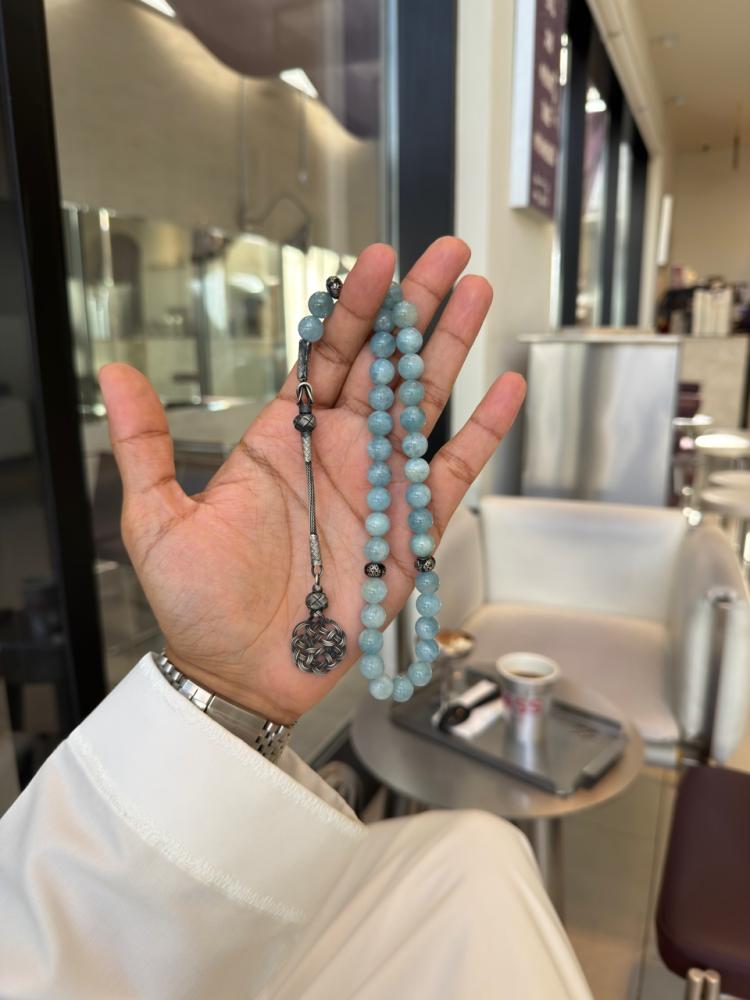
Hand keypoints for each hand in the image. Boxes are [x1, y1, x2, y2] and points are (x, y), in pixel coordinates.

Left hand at [99, 237, 524, 723]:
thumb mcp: (157, 520)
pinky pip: (450, 473)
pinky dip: (481, 433)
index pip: (322, 357)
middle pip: (383, 365)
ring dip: (450, 350)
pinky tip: (504, 389)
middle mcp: (336, 453)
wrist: (241, 673)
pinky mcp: (409, 532)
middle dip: (415, 307)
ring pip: (422, 405)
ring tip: (476, 294)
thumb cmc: (199, 605)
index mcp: (281, 440)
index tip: (375, 262)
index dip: (351, 309)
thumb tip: (113, 371)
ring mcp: (376, 488)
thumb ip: (144, 443)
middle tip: (445, 255)